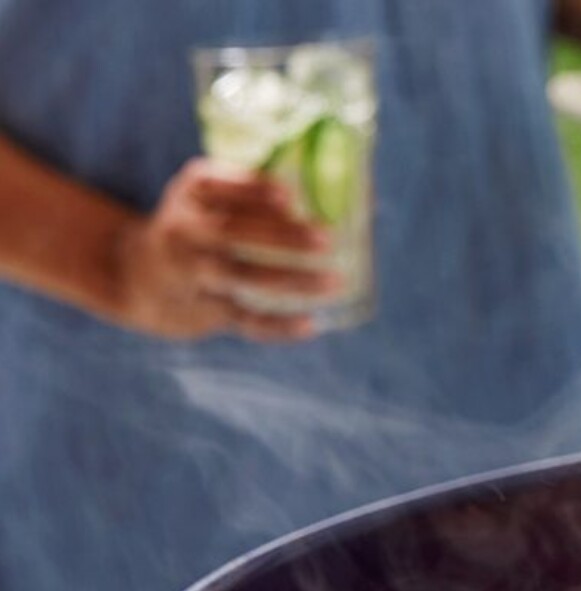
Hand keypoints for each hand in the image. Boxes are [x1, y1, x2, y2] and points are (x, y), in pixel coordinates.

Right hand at [109, 158, 338, 342]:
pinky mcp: (201, 310)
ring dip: (290, 280)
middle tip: (328, 238)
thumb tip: (352, 193)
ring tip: (336, 281)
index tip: (288, 194)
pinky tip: (311, 325)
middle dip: (280, 237)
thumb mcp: (210, 197)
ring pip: (239, 276)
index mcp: (189, 193)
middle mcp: (183, 231)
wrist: (139, 275)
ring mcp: (190, 273)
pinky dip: (276, 325)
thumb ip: (259, 190)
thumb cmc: (201, 226)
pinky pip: (241, 318)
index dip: (249, 189)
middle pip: (231, 233)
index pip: (212, 184)